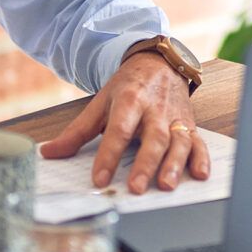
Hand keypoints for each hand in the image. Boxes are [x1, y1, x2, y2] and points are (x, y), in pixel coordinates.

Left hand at [39, 53, 210, 192]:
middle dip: (145, 163)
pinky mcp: (190, 125)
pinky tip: (200, 174)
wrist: (160, 64)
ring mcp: (175, 118)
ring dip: (174, 164)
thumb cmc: (129, 87)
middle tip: (135, 187)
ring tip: (166, 185)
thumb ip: (77, 132)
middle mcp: (155, 109)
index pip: (118, 130)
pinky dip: (202, 158)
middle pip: (153, 137)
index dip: (109, 155)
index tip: (99, 178)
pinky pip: (199, 142)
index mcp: (130, 100)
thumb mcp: (101, 103)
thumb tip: (49, 152)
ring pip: (178, 141)